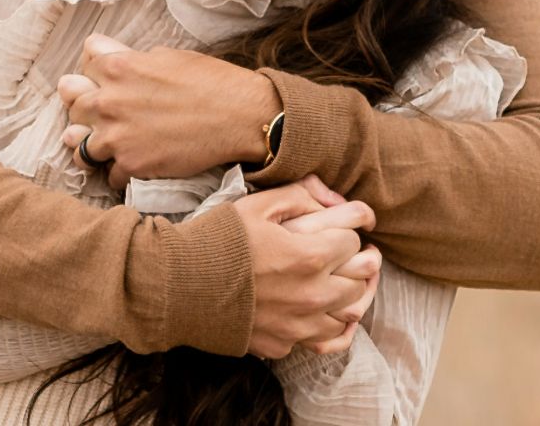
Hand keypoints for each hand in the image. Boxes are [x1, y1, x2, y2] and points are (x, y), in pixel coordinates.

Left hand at [59, 34, 279, 189]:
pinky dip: (121, 172)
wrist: (241, 117)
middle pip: (73, 105)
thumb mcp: (166, 56)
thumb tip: (109, 58)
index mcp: (116, 67)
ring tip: (112, 145)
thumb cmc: (211, 81)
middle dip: (87, 108)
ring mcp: (116, 137)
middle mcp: (108, 101)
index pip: (83, 64)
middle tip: (107, 115)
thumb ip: (131, 59)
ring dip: (95, 145)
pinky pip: (108, 174)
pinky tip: (136, 164)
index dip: (97, 72)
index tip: (107, 80)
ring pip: (80, 146)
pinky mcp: (131, 166)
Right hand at [233, 177, 381, 359]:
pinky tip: (320, 310)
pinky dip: (326, 324)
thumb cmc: (217, 240)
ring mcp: (298, 326)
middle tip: (354, 252)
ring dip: (349, 295)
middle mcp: (312, 295)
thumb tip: (336, 198)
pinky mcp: (282, 344)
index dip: (350, 229)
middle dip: (361, 261)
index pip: (354, 241)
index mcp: (310, 256)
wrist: (177, 285)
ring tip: (340, 280)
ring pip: (348, 314)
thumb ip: (302, 194)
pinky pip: (320, 339)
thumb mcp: (258, 204)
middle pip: (360, 280)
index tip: (348, 225)